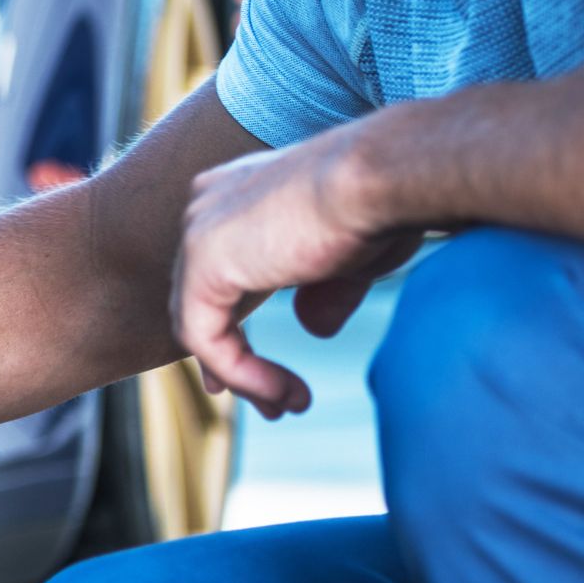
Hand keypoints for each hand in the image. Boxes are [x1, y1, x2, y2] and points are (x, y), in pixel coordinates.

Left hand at [173, 123, 416, 417]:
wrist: (386, 178)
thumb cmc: (383, 203)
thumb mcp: (350, 259)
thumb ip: (323, 292)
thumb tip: (314, 329)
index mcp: (234, 194)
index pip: (215, 274)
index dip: (230, 329)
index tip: (255, 375)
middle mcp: (207, 206)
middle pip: (200, 302)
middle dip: (234, 362)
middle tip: (273, 401)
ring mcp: (198, 233)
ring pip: (200, 327)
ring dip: (244, 376)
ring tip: (287, 404)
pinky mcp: (201, 265)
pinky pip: (206, 340)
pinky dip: (240, 373)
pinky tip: (279, 392)